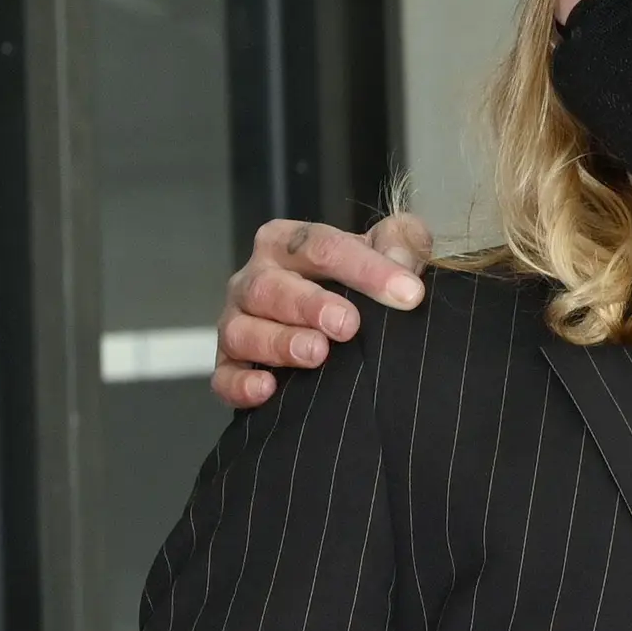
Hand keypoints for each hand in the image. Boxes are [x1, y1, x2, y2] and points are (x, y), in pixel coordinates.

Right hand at [214, 211, 433, 407]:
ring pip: (242, 330)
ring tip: (316, 353)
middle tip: (348, 325)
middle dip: (308, 305)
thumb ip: (402, 242)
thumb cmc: (361, 282)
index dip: (365, 268)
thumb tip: (403, 264)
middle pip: (270, 286)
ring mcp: (238, 321)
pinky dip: (240, 384)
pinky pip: (224, 376)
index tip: (408, 294)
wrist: (342, 326)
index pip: (320, 246)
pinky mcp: (230, 365)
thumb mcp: (389, 251)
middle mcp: (255, 279)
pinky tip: (268, 389)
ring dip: (278, 342)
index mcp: (289, 244)